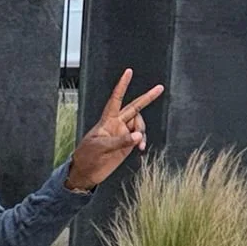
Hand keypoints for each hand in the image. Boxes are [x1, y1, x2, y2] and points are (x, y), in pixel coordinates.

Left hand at [65, 69, 163, 191]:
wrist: (86, 173)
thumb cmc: (87, 156)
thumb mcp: (101, 147)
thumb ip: (121, 141)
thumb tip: (139, 136)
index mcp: (107, 120)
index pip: (116, 99)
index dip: (122, 85)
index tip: (128, 72)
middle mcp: (117, 124)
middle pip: (135, 108)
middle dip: (147, 98)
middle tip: (160, 88)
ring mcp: (123, 134)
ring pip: (139, 125)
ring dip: (142, 132)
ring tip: (140, 144)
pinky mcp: (126, 145)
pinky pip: (139, 138)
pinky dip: (142, 141)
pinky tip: (141, 148)